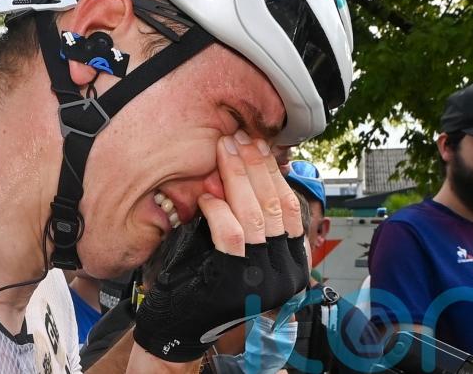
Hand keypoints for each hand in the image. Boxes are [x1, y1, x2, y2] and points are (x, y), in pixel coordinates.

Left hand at [133, 131, 307, 361]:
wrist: (180, 333)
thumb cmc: (206, 285)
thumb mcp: (239, 250)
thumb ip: (250, 218)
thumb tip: (251, 170)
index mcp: (293, 263)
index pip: (291, 207)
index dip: (274, 172)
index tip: (259, 145)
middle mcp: (286, 275)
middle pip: (275, 205)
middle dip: (255, 165)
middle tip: (238, 139)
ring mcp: (262, 283)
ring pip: (255, 216)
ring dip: (237, 177)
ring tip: (224, 151)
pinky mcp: (235, 285)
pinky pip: (231, 235)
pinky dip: (218, 210)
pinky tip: (205, 197)